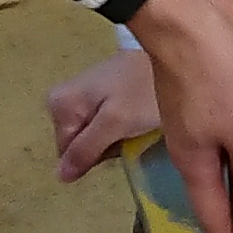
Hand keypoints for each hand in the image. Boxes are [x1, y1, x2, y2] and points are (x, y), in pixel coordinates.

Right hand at [46, 46, 158, 183]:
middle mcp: (63, 99)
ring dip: (115, 140)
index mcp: (59, 104)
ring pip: (93, 139)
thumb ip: (86, 150)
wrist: (173, 56)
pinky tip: (136, 119)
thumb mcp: (114, 124)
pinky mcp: (102, 96)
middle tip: (128, 132)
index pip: (68, 154)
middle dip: (104, 148)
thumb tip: (60, 176)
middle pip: (78, 146)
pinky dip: (120, 130)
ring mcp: (83, 97)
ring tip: (135, 124)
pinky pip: (104, 126)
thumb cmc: (143, 91)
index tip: (118, 141)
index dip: (95, 156)